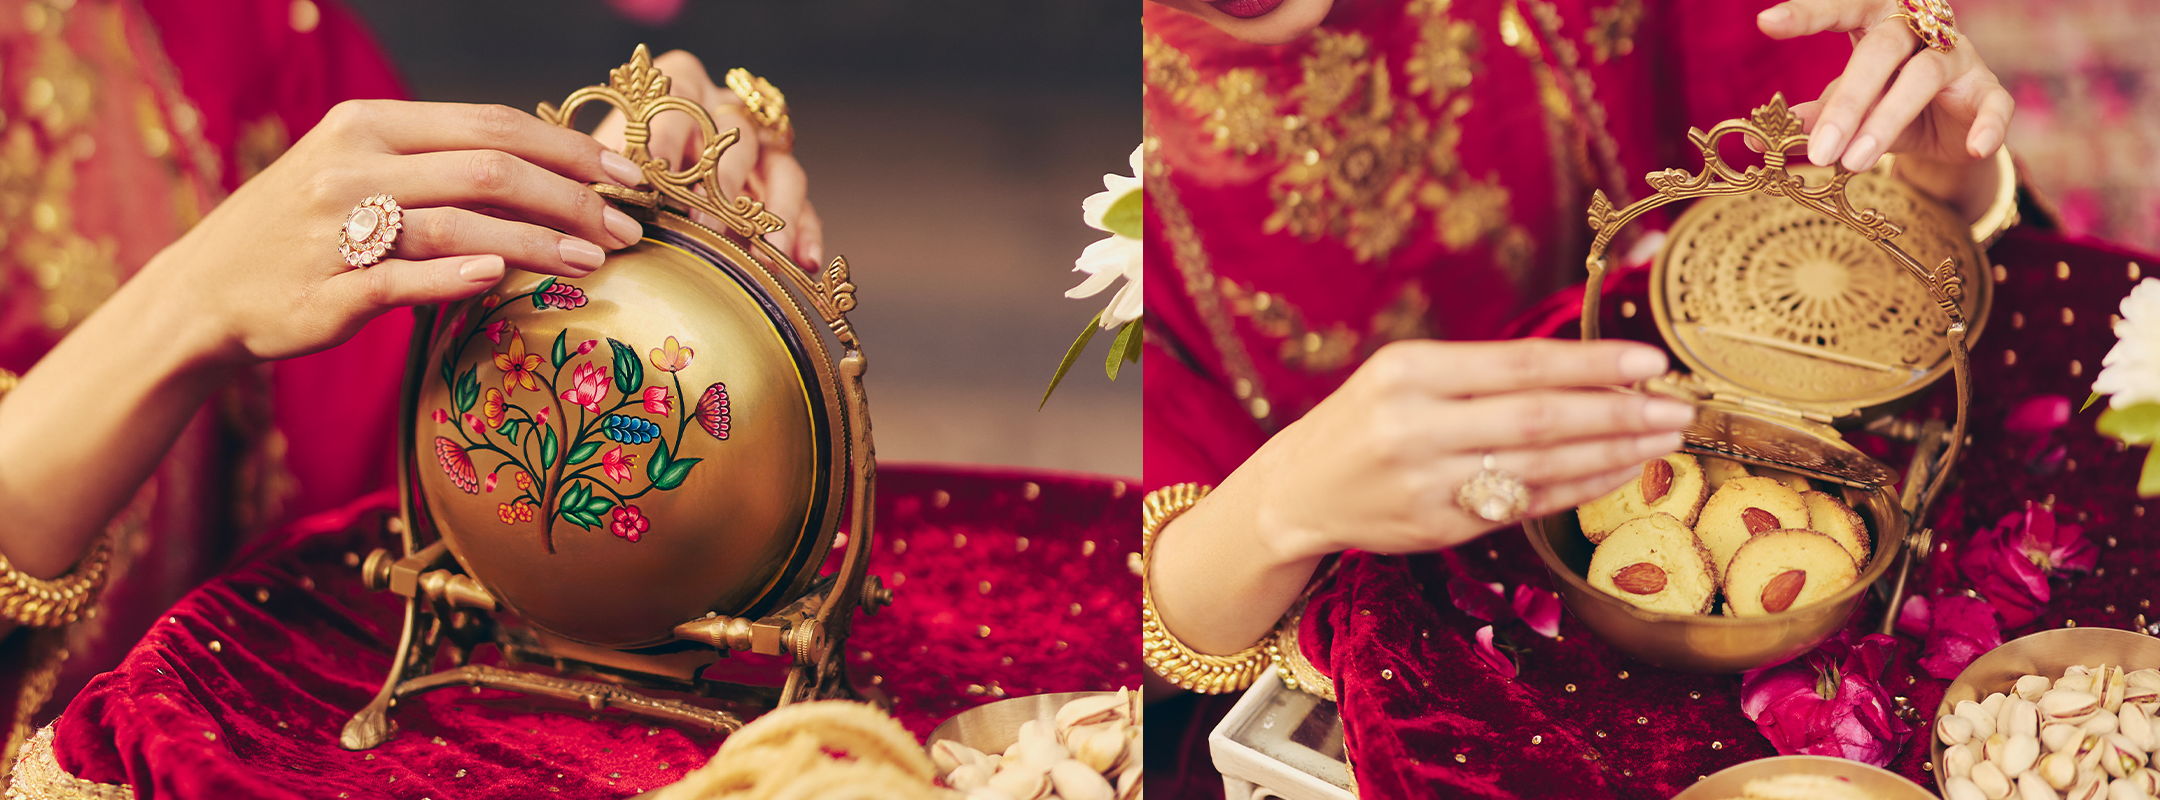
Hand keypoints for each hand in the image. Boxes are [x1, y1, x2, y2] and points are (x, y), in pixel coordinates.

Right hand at [147, 100, 647, 364]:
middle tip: (625, 227)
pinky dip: (457, 275)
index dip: (568, 148)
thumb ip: (442, 165)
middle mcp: (353, 166)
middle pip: (489, 169)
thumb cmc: (306, 231)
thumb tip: (551, 169)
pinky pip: (402, 280)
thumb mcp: (362, 171)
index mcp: (369, 126)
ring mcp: (337, 228)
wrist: (205, 292)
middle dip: (571, 196)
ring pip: (458, 224)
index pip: (490, 124)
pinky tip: (504, 277)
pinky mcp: (326, 289)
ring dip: (537, 241)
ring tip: (595, 260)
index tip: (626, 175)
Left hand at [590, 50, 824, 267]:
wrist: (630, 188)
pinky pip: (806, 208)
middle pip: (740, 140)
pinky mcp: (782, 189)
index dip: (668, 138)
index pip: (681, 102)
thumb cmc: (618, 167)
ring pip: (783, 172)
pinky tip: (804, 261)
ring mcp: (762, 151)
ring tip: (767, 253)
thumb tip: (601, 192)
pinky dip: (805, 235)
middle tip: (706, 224)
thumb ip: (604, 170)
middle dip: (724, 185)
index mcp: (684, 89)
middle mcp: (730, 113)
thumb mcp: (604, 158)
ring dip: (778, 213)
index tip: (652, 175)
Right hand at [1235, 339, 1692, 560]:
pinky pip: (1527, 505)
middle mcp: (1415, 426)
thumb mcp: (1406, 375)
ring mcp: (1427, 483)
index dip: (1593, 363)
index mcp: (1408, 372)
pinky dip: (1581, 487)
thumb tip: (1593, 371)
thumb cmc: (1366, 420)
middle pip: (1540, 419)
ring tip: (1663, 439)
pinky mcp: (1438, 527)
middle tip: (1678, 408)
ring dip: (1614, 453)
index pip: (1520, 364)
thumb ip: (1484, 372)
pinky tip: (1621, 471)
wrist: (1298, 490)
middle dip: (1620, 413)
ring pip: (1541, 467)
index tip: (1651, 361)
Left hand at [1758, 0, 2013, 172]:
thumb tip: (1760, 137)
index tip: (1766, 22)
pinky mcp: (1988, 89)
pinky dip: (1988, 125)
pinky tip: (1975, 147)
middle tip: (1819, 149)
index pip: (1843, 6)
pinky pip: (1994, 103)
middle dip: (1847, 101)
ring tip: (1854, 163)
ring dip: (1887, 120)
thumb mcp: (1846, 109)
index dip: (1808, 13)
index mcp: (1877, 20)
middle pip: (1881, 49)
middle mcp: (1920, 28)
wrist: (1946, 127)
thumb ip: (1812, 116)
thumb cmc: (1886, 101)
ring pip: (1924, 76)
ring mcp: (1958, 56)